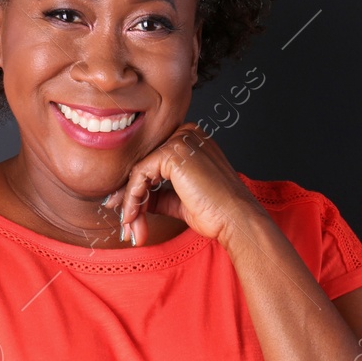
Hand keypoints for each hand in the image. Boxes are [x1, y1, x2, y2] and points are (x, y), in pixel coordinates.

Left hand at [101, 121, 263, 248]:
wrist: (235, 219)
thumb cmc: (217, 211)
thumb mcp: (179, 200)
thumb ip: (157, 194)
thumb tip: (135, 199)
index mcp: (191, 141)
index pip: (153, 161)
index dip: (136, 188)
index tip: (127, 210)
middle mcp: (186, 134)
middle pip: (144, 164)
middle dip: (130, 197)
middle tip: (126, 222)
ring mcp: (180, 140)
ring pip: (138, 171)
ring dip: (130, 202)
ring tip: (131, 226)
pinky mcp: (173, 152)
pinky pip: (139, 175)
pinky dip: (132, 198)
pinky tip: (133, 217)